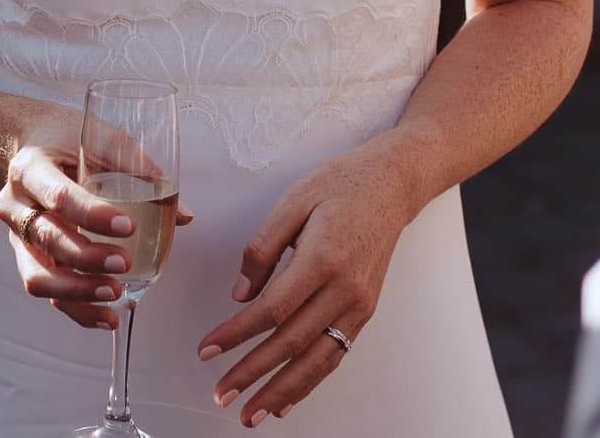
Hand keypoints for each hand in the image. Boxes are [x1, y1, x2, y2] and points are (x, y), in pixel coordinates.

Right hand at [0, 106, 192, 330]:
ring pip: (38, 275)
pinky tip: (107, 316)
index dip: (93, 215)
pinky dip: (77, 308)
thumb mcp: (101, 137)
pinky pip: (47, 290)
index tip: (128, 227)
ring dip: (79, 291)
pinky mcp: (26, 258)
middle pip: (47, 239)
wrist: (30, 142)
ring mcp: (17, 236)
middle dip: (88, 258)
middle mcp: (14, 204)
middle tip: (124, 263)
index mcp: (30, 168)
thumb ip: (141, 170)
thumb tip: (184, 217)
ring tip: (116, 294)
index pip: (59, 196)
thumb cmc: (67, 137)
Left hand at [196, 139, 420, 426]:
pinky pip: (335, 354)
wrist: (391, 185)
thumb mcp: (292, 201)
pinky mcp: (365, 310)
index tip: (207, 350)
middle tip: (220, 394)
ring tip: (252, 414)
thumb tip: (239, 295)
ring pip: (317, 360)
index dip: (236, 335)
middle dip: (252, 374)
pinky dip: (310, 381)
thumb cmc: (340, 185)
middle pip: (292, 343)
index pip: (272, 310)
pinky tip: (287, 398)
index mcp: (322, 258)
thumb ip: (261, 249)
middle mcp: (345, 289)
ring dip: (282, 391)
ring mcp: (359, 304)